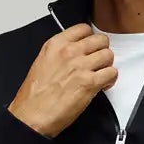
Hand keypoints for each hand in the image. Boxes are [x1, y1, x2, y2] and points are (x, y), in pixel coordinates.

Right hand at [8, 23, 116, 138]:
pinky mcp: (89, 83)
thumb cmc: (34, 96)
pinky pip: (111, 73)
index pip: (83, 29)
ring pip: (108, 55)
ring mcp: (81, 66)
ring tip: (101, 74)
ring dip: (107, 65)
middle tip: (98, 61)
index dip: (90, 38)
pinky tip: (103, 85)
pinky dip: (110, 79)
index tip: (90, 47)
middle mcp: (69, 52)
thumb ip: (59, 54)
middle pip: (100, 40)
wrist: (32, 115)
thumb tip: (74, 53)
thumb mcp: (42, 62)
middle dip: (101, 50)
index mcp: (56, 44)